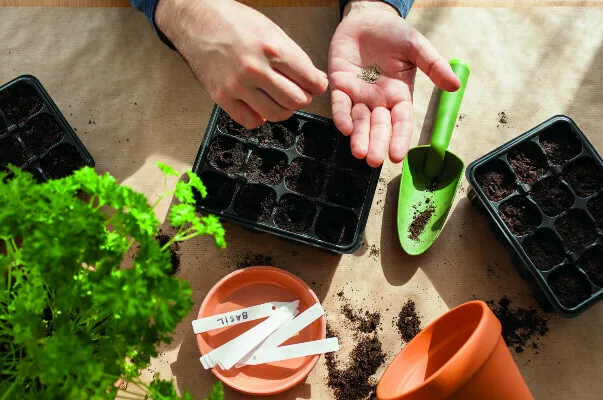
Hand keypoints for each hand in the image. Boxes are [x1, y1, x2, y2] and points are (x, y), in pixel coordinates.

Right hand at [156, 0, 327, 128]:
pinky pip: (251, 121)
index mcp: (272, 48)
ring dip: (283, 109)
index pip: (310, 80)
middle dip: (302, 97)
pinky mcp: (222, 96)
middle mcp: (255, 68)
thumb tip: (316, 80)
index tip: (315, 86)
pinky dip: (260, 117)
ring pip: (276, 114)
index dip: (317, 85)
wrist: (197, 20)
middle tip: (297, 92)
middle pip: (296, 100)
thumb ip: (295, 57)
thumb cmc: (234, 22)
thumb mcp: (272, 31)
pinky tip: (259, 105)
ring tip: (279, 99)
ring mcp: (237, 85)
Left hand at [328, 0, 459, 166]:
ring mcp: (358, 95)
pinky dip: (341, 116)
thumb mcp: (417, 47)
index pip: (401, 122)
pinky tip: (344, 128)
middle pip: (379, 127)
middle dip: (376, 144)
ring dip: (358, 137)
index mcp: (399, 96)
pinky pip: (340, 104)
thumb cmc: (393, 33)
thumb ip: (433, 65)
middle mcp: (378, 100)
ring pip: (359, 121)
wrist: (367, 18)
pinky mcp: (339, 85)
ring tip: (359, 153)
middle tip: (374, 161)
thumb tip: (455, 85)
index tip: (398, 156)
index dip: (400, 139)